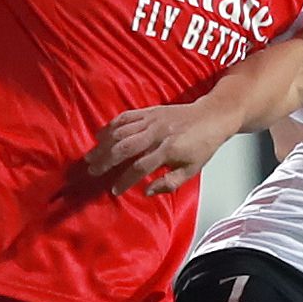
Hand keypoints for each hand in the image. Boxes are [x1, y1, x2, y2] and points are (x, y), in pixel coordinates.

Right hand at [87, 103, 223, 196]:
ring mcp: (151, 120)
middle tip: (93, 171)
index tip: (115, 190)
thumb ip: (169, 183)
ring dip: (103, 145)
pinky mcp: (149, 110)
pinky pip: (125, 117)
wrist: (210, 116)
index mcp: (168, 150)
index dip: (125, 180)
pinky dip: (110, 126)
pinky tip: (101, 136)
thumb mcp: (191, 170)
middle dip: (106, 160)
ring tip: (91, 156)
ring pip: (121, 131)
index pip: (140, 167)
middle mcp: (157, 134)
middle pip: (124, 147)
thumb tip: (146, 191)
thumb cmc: (201, 146)